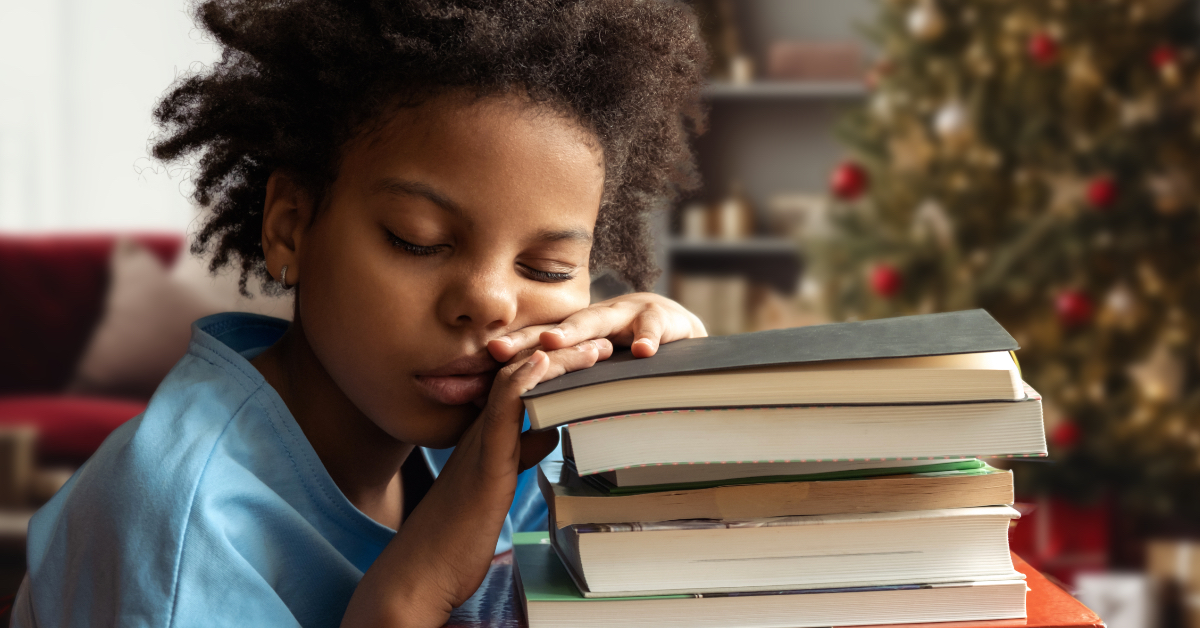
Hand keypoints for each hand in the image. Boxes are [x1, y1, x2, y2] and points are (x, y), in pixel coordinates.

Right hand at [342, 339, 612, 627]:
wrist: (424, 569)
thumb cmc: (459, 531)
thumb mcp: (498, 483)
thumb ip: (521, 452)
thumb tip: (548, 432)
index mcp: (487, 434)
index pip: (524, 385)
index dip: (557, 364)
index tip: (592, 355)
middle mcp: (480, 430)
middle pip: (522, 375)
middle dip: (563, 355)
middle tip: (602, 345)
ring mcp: (479, 443)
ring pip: (514, 384)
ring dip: (555, 360)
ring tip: (591, 348)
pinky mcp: (483, 464)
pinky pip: (500, 412)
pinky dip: (521, 383)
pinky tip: (542, 362)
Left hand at [487, 293, 706, 361]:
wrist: (682, 323)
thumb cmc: (632, 349)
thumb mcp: (600, 363)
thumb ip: (568, 380)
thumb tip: (522, 415)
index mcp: (580, 331)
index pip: (539, 341)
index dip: (510, 352)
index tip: (476, 366)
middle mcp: (597, 318)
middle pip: (554, 327)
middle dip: (525, 338)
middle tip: (498, 349)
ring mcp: (629, 314)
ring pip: (598, 320)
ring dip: (574, 330)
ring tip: (552, 342)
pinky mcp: (664, 318)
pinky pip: (654, 329)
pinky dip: (649, 339)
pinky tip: (643, 352)